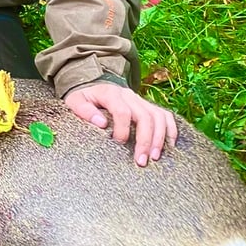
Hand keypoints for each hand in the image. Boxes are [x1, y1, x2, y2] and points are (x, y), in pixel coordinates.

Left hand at [63, 82, 177, 165]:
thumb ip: (84, 110)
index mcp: (111, 94)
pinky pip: (165, 116)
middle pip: (145, 116)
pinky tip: (169, 146)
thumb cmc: (85, 97)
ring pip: (158, 117)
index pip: (123, 111)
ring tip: (155, 157)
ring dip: (159, 138)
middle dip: (145, 140)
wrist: (95, 84)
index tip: (119, 143)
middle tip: (141, 161)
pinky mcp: (148, 106)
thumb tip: (101, 123)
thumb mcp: (75, 100)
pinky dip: (170, 130)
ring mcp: (141, 101)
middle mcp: (130, 96)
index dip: (123, 129)